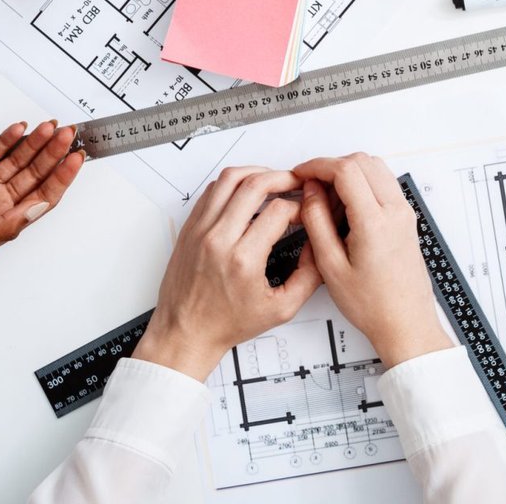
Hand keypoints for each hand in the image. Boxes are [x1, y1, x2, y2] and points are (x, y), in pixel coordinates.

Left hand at [134, 168, 321, 379]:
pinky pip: (210, 191)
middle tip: (296, 182)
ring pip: (229, 179)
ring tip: (272, 180)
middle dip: (283, 178)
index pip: (279, 211)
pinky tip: (246, 192)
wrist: (186, 333)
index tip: (305, 213)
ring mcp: (200, 231)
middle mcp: (218, 240)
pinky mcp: (189, 229)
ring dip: (256, 173)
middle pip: (254, 185)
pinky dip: (232, 184)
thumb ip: (309, 276)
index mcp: (243, 260)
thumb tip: (319, 246)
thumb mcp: (281, 309)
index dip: (300, 207)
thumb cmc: (226, 324)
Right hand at [294, 153, 450, 366]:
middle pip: (363, 161)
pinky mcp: (406, 219)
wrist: (406, 322)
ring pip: (376, 169)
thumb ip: (317, 222)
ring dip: (349, 173)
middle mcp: (396, 211)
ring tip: (326, 200)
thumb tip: (310, 192)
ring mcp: (404, 213)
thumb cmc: (373, 304)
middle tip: (310, 186)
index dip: (318, 165)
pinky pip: (384, 185)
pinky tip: (344, 209)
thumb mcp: (330, 266)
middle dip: (332, 166)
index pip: (346, 170)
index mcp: (375, 222)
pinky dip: (363, 185)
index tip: (301, 174)